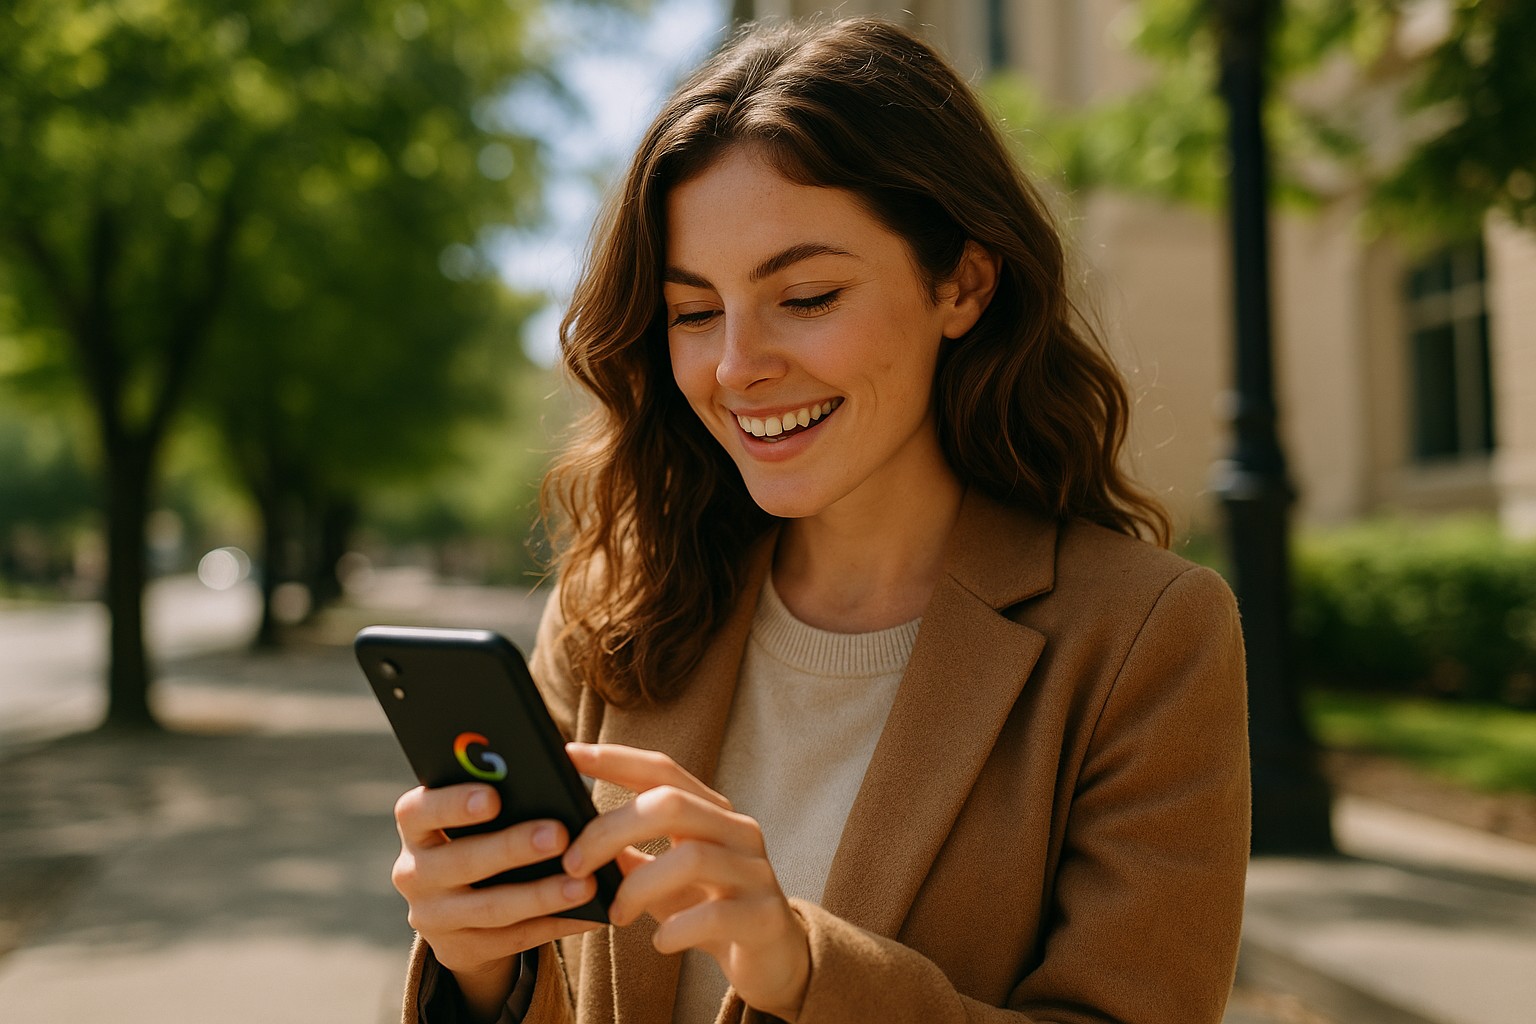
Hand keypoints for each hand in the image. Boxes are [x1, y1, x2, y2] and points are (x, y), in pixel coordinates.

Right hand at [392, 783, 603, 1020]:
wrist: (459, 908)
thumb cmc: (481, 836)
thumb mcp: (473, 818)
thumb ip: (497, 795)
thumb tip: (551, 776)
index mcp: (416, 828)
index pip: (417, 811)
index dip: (453, 804)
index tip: (494, 796)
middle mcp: (413, 873)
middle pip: (462, 861)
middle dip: (513, 848)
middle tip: (560, 835)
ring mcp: (432, 917)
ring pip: (491, 908)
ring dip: (543, 895)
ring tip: (587, 884)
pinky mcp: (459, 950)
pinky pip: (513, 939)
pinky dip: (555, 924)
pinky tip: (590, 913)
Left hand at [562, 743, 810, 1021]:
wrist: (772, 961)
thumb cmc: (709, 911)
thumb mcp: (664, 880)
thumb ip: (629, 855)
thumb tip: (575, 838)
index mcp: (712, 812)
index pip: (663, 771)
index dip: (616, 759)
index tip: (569, 754)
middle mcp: (738, 831)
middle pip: (671, 804)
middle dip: (612, 829)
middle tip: (574, 863)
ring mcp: (756, 872)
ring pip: (691, 857)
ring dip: (637, 886)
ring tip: (617, 914)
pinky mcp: (764, 916)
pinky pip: (714, 915)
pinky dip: (675, 930)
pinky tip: (660, 942)